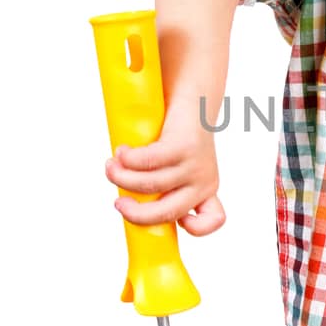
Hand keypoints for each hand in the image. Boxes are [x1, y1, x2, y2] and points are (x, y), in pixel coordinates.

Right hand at [104, 97, 225, 236]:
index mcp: (206, 191)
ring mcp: (195, 164)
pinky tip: (121, 153)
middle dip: (136, 214)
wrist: (191, 98)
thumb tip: (129, 207)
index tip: (176, 222)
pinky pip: (148, 162)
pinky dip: (128, 160)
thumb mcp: (177, 169)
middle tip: (118, 203)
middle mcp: (204, 181)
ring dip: (121, 178)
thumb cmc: (178, 138)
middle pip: (168, 212)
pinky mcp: (183, 145)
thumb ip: (162, 190)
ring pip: (151, 185)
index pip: (214, 218)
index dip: (197, 228)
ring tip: (111, 167)